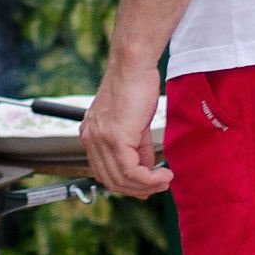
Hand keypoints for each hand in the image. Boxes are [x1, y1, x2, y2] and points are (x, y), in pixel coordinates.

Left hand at [80, 56, 173, 199]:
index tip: (146, 187)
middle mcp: (91, 139)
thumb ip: (138, 148)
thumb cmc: (134, 85)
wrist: (133, 65)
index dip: (126, 184)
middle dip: (136, 189)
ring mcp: (101, 139)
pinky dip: (148, 179)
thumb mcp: (134, 123)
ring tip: (164, 181)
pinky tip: (162, 175)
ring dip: (146, 186)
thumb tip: (147, 169)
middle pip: (110, 180)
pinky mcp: (115, 137)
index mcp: (91, 134)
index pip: (104, 171)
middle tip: (159, 186)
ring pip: (120, 179)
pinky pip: (130, 170)